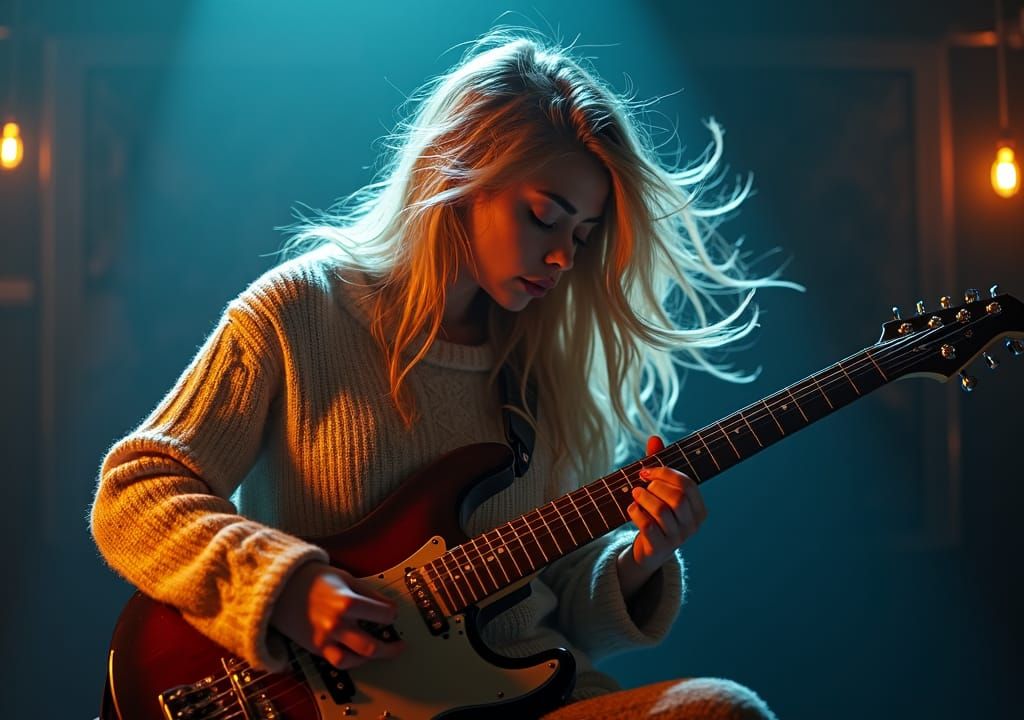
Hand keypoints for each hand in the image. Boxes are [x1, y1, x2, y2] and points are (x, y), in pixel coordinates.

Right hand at [271, 561, 403, 669]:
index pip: (384, 614)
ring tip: (379, 652)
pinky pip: (338, 662)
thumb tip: (388, 605)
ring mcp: (325, 638)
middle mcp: (337, 624)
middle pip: (372, 646)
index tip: (392, 613)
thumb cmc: (313, 579)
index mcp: (348, 602)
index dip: (392, 613)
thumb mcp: (346, 578)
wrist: (280, 587)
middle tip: (399, 645)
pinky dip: (351, 661)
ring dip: (371, 658)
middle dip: (391, 648)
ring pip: (355, 660)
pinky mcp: (316, 647)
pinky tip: (358, 653)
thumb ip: (369, 593)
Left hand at [625, 435, 707, 573]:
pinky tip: (631, 509)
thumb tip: (654, 438)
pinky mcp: (659, 548)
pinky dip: (635, 513)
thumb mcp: (660, 491)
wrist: (648, 551)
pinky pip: (647, 526)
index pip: (688, 484)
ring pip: (661, 511)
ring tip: (635, 494)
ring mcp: (677, 539)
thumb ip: (658, 466)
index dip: (665, 473)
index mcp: (699, 509)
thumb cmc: (656, 515)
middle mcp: (692, 525)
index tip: (646, 470)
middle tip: (641, 485)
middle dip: (655, 486)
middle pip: (677, 497)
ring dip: (643, 498)